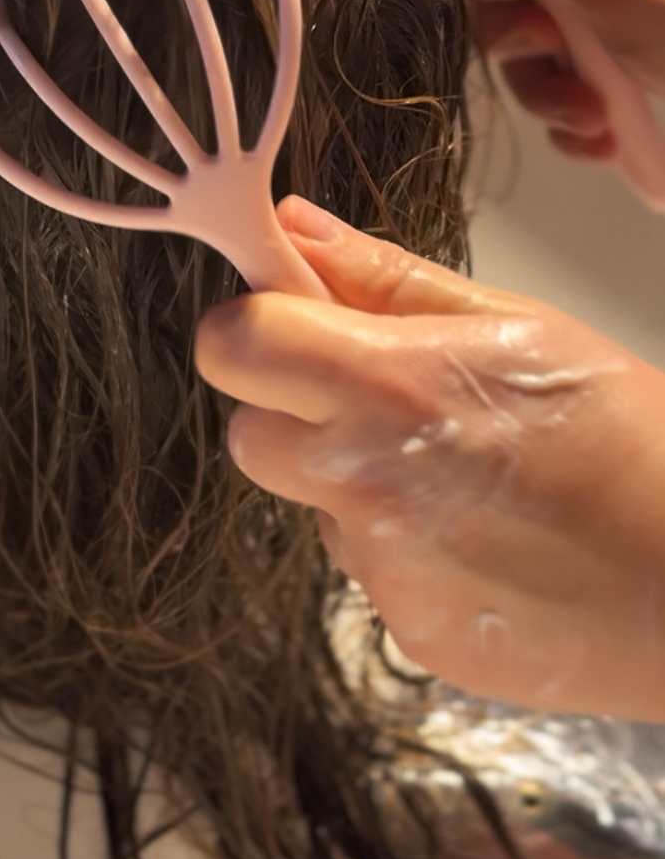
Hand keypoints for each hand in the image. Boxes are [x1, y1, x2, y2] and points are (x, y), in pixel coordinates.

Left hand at [195, 196, 664, 719]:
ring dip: (356, 484)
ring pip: (313, 505)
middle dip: (293, 410)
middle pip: (248, 432)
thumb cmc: (634, 440)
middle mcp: (366, 482)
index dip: (254, 330)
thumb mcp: (521, 327)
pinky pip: (369, 572)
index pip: (233, 345)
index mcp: (391, 387)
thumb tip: (296, 227)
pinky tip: (487, 538)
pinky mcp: (407, 631)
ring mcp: (383, 568)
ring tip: (467, 478)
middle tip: (383, 401)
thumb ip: (389, 281)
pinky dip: (409, 553)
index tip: (291, 324)